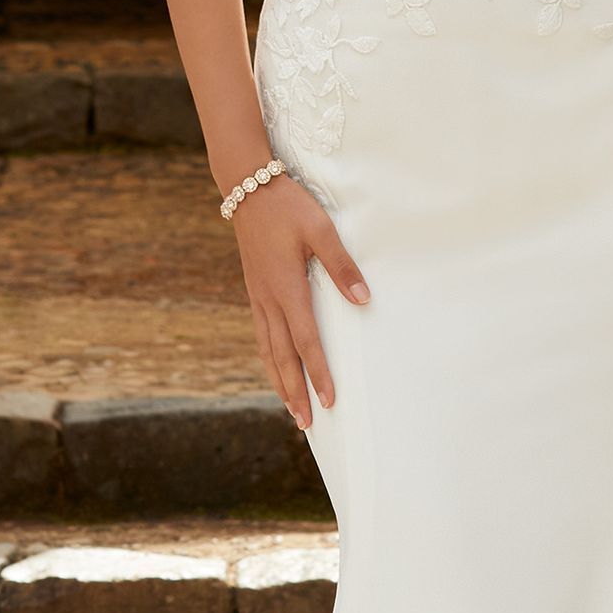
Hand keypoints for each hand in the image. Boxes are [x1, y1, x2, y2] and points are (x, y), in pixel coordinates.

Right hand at [231, 175, 369, 423]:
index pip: (306, 341)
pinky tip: (276, 370)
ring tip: (292, 410)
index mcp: (287, 288)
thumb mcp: (321, 230)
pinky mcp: (255, 291)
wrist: (248, 188)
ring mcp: (258, 297)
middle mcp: (269, 300)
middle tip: (307, 424)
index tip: (330, 399)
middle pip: (283, 356)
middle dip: (296, 391)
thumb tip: (364, 301)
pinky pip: (262, 335)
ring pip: (268, 350)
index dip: (318, 372)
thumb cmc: (288, 207)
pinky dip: (269, 360)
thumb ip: (342, 267)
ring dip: (280, 382)